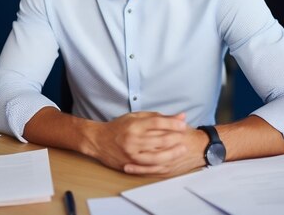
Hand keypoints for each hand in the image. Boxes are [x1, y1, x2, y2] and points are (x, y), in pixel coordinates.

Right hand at [86, 112, 206, 176]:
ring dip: (172, 152)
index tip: (183, 125)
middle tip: (185, 136)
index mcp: (134, 125)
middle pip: (159, 139)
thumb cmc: (119, 127)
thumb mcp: (136, 116)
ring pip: (157, 155)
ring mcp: (132, 153)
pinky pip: (150, 166)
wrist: (98, 140)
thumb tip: (180, 116)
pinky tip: (170, 160)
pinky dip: (162, 163)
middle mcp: (133, 139)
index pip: (157, 123)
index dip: (172, 124)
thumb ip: (157, 117)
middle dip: (175, 138)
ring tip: (182, 149)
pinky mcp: (131, 164)